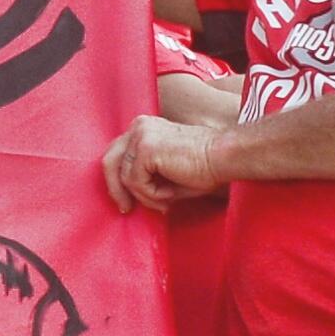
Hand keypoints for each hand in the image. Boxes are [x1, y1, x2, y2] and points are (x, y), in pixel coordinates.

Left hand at [102, 114, 226, 212]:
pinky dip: (152, 195)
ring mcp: (141, 135)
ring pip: (124, 177)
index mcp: (143, 127)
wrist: (225, 157)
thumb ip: (143, 176)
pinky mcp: (146, 148)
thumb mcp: (165, 172)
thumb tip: (126, 198)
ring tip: (166, 200)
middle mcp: (138, 126)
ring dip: (144, 196)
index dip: (117, 181)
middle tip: (126, 209)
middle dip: (115, 189)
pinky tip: (170, 194)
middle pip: (109, 161)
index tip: (127, 202)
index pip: (117, 154)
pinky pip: (136, 182)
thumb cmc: (204, 167)